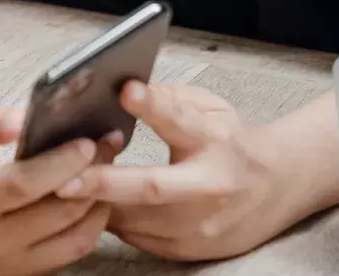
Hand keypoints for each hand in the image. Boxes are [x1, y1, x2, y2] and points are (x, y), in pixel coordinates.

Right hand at [0, 134, 112, 274]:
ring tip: (108, 167)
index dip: (61, 164)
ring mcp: (2, 262)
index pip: (22, 186)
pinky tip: (95, 193)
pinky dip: (89, 223)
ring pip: (72, 238)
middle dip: (91, 177)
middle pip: (55, 214)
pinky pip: (70, 250)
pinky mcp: (18, 270)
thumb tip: (25, 119)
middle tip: (110, 145)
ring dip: (99, 202)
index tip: (88, 142)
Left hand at [60, 82, 290, 259]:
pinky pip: (135, 237)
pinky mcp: (188, 250)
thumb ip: (166, 98)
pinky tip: (92, 202)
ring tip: (65, 184)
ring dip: (97, 202)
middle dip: (105, 183)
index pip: (182, 121)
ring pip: (135, 219)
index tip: (126, 90)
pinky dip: (110, 219)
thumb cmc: (230, 141)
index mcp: (216, 142)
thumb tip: (117, 89)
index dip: (153, 106)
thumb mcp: (208, 107)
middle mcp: (211, 187)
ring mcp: (201, 226)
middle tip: (62, 179)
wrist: (276, 188)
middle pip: (153, 188)